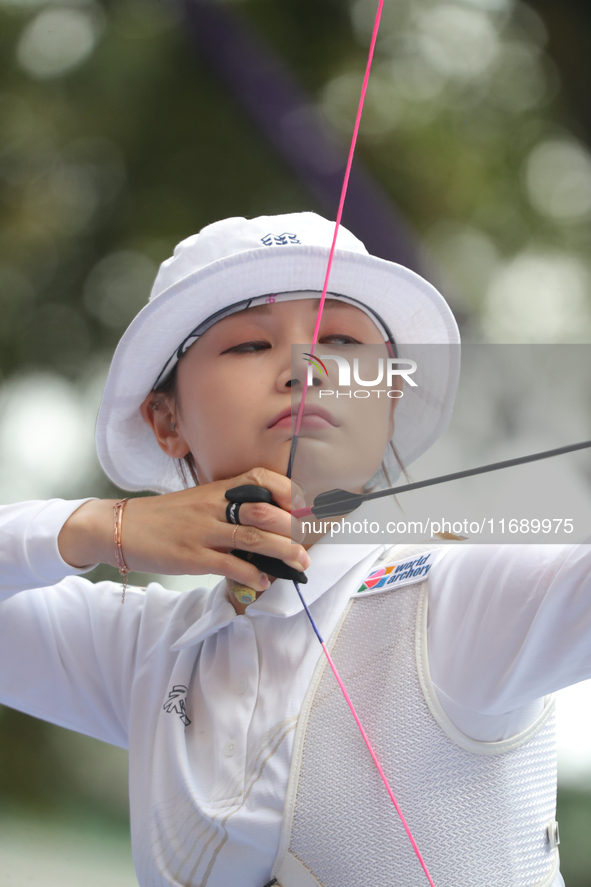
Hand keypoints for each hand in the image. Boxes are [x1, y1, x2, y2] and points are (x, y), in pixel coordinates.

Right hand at [58, 468, 308, 591]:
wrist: (121, 527)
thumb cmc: (164, 517)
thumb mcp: (197, 501)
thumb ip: (228, 507)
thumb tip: (265, 523)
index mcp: (216, 489)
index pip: (261, 479)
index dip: (288, 492)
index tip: (304, 507)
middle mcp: (213, 506)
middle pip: (265, 512)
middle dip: (293, 530)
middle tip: (307, 546)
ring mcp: (203, 532)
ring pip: (254, 540)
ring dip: (283, 553)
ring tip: (299, 564)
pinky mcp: (191, 557)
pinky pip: (230, 565)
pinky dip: (252, 575)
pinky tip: (263, 582)